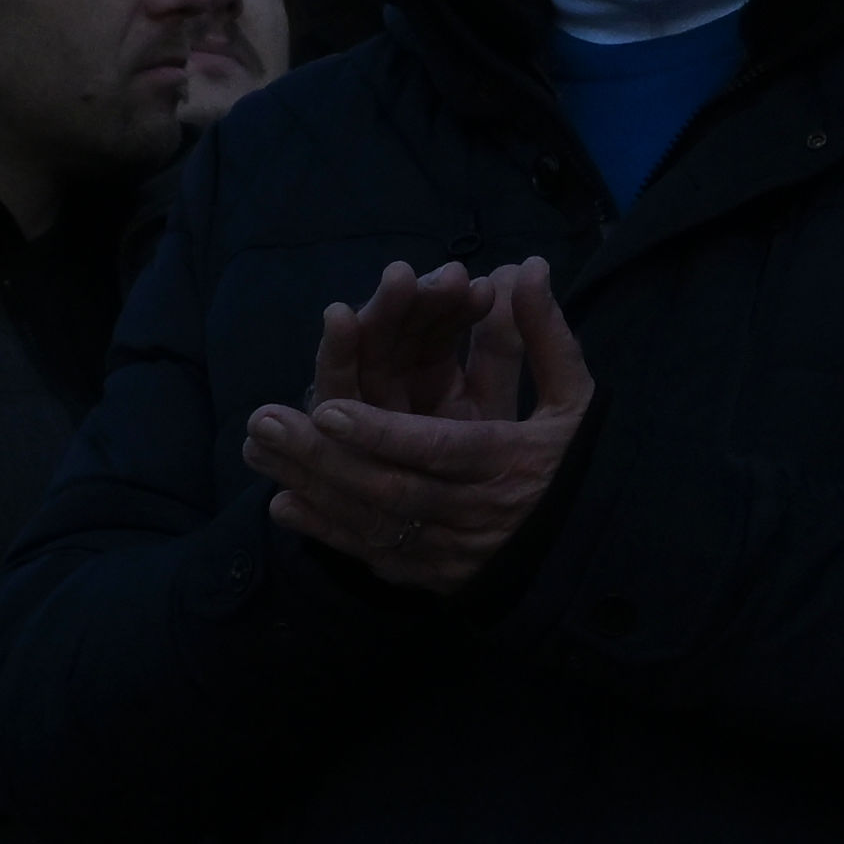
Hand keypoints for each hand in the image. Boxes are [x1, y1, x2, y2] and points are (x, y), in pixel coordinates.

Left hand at [250, 262, 593, 594]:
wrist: (585, 558)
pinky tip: (282, 503)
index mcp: (512, 463)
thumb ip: (544, 337)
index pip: (442, 449)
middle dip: (325, 458)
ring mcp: (451, 552)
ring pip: (373, 523)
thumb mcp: (575, 402)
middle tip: (267, 423)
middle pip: (393, 489)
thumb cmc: (576, 467)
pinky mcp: (432, 577)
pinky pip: (372, 555)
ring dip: (311, 486)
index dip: (385, 433)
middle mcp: (477, 514)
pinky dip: (326, 532)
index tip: (332, 408)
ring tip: (258, 451)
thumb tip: (523, 266)